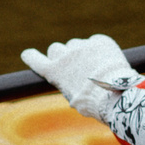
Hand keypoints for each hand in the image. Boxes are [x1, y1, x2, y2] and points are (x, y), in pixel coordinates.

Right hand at [20, 35, 135, 118]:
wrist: (117, 93)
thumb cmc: (94, 103)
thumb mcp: (74, 99)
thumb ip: (68, 85)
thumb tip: (71, 81)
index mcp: (54, 71)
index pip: (34, 59)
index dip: (31, 56)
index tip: (28, 54)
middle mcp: (65, 56)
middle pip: (56, 49)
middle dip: (62, 56)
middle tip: (73, 65)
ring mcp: (82, 46)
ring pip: (76, 45)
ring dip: (81, 53)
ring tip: (95, 67)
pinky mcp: (100, 41)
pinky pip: (95, 42)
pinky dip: (98, 49)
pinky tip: (107, 61)